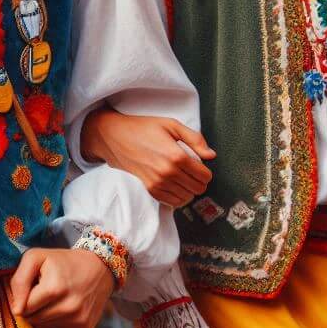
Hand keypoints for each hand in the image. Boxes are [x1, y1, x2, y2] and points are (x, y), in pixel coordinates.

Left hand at [8, 247, 113, 327]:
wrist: (98, 269)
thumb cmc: (62, 261)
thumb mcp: (36, 257)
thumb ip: (19, 280)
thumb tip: (16, 309)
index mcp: (55, 288)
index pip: (24, 306)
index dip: (23, 296)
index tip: (33, 285)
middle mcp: (69, 308)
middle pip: (33, 318)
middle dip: (33, 305)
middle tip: (45, 289)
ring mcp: (78, 322)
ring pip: (44, 326)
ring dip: (44, 313)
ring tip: (56, 296)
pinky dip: (57, 320)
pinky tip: (65, 306)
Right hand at [81, 109, 214, 206]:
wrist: (114, 136)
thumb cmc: (142, 128)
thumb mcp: (170, 124)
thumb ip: (194, 138)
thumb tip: (212, 155)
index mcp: (176, 155)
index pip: (205, 176)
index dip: (206, 170)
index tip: (198, 163)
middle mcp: (168, 172)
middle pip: (199, 189)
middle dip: (199, 180)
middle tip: (191, 170)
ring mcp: (158, 183)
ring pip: (188, 197)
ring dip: (189, 188)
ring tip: (181, 176)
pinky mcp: (150, 189)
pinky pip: (174, 202)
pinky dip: (179, 196)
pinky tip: (174, 184)